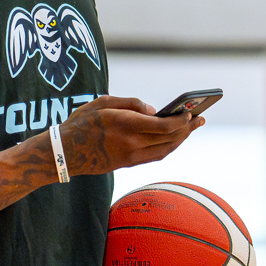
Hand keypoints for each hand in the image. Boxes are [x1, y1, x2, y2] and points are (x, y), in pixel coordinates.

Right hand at [57, 95, 201, 175]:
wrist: (65, 152)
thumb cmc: (82, 122)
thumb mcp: (103, 101)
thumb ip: (131, 103)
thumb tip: (155, 111)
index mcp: (126, 124)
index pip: (164, 126)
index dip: (181, 121)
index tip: (190, 112)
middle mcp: (132, 143)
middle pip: (169, 138)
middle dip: (187, 129)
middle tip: (200, 119)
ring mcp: (131, 156)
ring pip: (165, 150)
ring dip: (181, 140)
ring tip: (191, 129)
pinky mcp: (128, 164)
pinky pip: (156, 156)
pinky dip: (169, 147)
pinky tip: (174, 139)